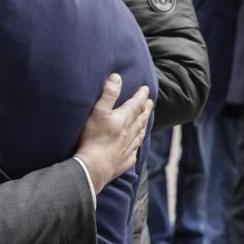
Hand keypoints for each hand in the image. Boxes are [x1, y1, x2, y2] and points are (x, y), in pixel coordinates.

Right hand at [74, 75, 152, 193]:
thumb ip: (108, 94)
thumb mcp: (98, 111)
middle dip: (145, 109)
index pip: (136, 104)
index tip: (146, 88)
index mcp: (123, 119)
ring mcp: (128, 148)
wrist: (93, 166)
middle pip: (141, 119)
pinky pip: (133, 153)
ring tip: (146, 121)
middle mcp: (129, 133)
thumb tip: (117, 77)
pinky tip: (135, 148)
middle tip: (150, 102)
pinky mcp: (123, 161)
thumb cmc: (93, 138)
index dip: (141, 95)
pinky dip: (136, 147)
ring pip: (139, 134)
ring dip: (143, 126)